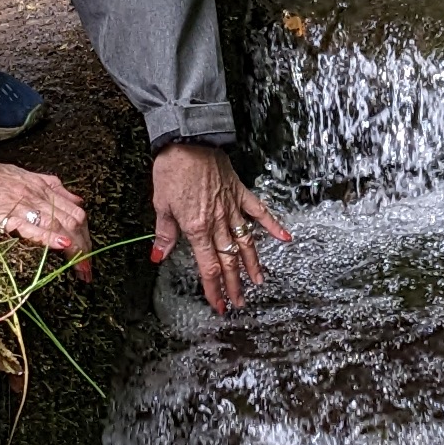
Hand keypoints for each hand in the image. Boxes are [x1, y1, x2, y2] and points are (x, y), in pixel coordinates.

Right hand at [0, 160, 91, 280]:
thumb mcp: (19, 177)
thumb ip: (47, 188)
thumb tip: (75, 199)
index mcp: (40, 186)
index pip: (75, 211)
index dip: (86, 235)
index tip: (89, 256)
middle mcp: (36, 193)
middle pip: (75, 220)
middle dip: (86, 247)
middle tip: (87, 271)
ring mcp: (21, 202)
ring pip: (60, 223)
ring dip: (75, 249)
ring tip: (81, 269)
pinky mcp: (2, 213)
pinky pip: (32, 225)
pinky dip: (51, 236)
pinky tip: (62, 246)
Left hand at [151, 143, 289, 313]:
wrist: (188, 139)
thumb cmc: (172, 168)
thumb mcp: (161, 204)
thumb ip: (165, 233)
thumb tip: (158, 256)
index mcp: (197, 227)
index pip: (208, 267)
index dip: (214, 289)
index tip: (219, 305)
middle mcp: (218, 221)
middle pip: (229, 260)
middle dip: (235, 285)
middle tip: (240, 303)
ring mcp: (231, 207)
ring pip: (245, 242)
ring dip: (253, 264)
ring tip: (259, 281)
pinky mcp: (240, 192)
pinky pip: (259, 211)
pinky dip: (273, 225)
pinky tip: (285, 238)